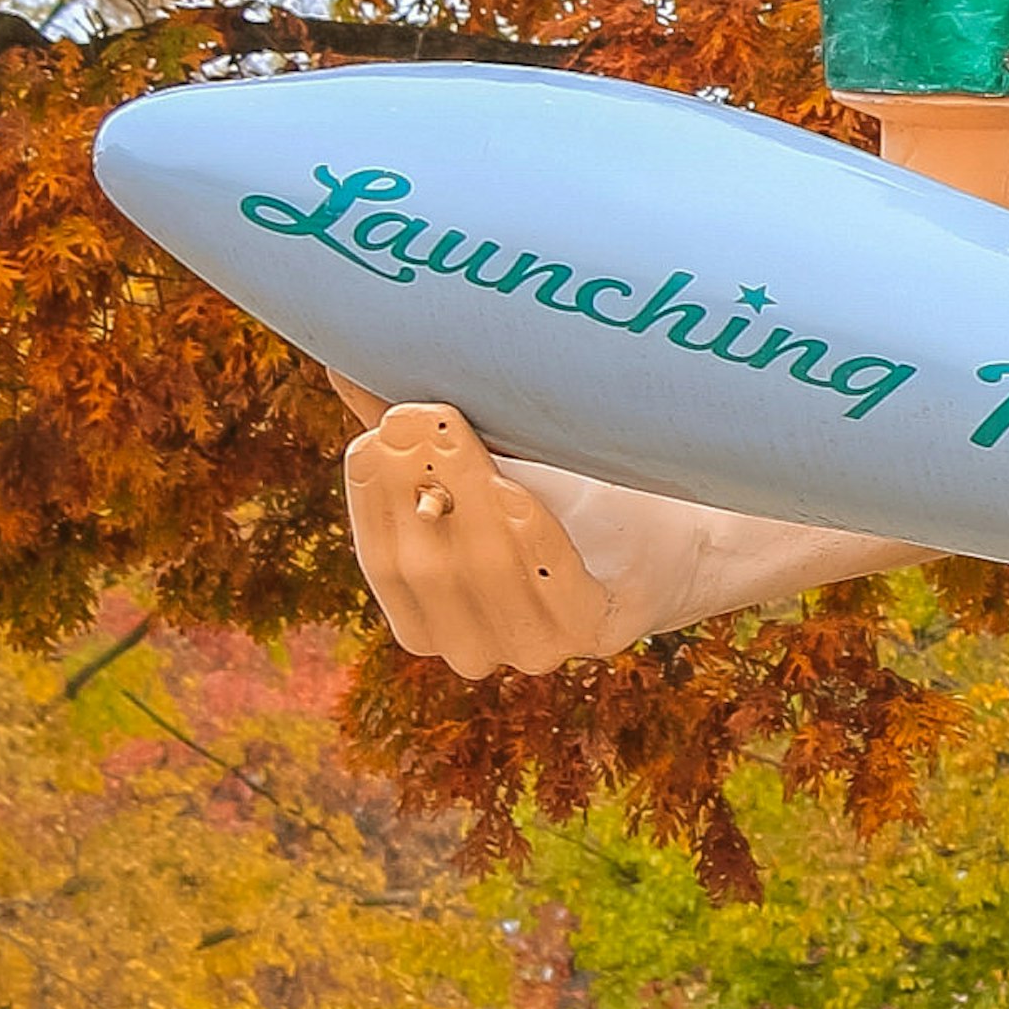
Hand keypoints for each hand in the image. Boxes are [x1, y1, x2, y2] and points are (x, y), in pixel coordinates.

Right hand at [338, 396, 643, 674]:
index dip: (374, 498)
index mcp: (425, 615)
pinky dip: (533, 540)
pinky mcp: (596, 627)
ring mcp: (534, 644)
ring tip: (460, 439)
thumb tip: (344, 362)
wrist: (664, 539)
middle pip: (426, 567)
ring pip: (487, 574)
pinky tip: (516, 493)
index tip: (375, 435)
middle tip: (416, 418)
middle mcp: (470, 645)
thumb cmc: (561, 496)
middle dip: (418, 486)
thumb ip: (418, 436)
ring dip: (469, 502)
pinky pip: (557, 588)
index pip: (381, 560)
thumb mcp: (482, 463)